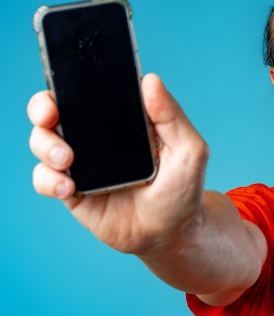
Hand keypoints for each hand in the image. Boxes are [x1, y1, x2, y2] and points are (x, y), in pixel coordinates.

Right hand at [27, 73, 209, 254]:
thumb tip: (151, 81)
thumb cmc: (182, 189)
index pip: (92, 91)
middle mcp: (98, 137)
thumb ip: (172, 116)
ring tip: (66, 161)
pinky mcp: (72, 190)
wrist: (170, 234)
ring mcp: (83, 163)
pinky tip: (69, 188)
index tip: (67, 83)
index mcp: (124, 119)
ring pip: (42, 141)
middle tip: (50, 116)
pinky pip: (44, 179)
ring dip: (45, 145)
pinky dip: (49, 180)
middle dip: (42, 108)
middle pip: (54, 110)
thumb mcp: (189, 150)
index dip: (72, 82)